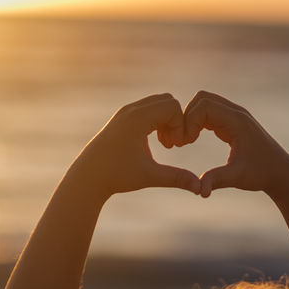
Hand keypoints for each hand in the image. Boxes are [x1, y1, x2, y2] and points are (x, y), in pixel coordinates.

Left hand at [70, 94, 201, 198]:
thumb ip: (177, 178)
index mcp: (138, 118)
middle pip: (167, 100)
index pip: (173, 107)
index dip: (181, 125)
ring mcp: (125, 112)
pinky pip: (148, 109)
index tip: (176, 147)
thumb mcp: (150, 176)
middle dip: (175, 120)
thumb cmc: (117, 176)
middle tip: (173, 145)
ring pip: (158, 104)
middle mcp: (131, 110)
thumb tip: (200, 188)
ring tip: (166, 145)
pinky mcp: (122, 118)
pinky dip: (157, 121)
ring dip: (166, 121)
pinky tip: (155, 143)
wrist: (88, 177)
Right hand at [180, 91, 288, 197]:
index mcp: (237, 121)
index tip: (184, 143)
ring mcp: (235, 115)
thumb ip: (217, 180)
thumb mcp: (237, 177)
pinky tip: (193, 139)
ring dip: (191, 117)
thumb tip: (199, 191)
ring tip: (185, 141)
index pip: (204, 106)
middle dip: (186, 116)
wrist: (280, 173)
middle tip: (181, 140)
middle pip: (202, 98)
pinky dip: (197, 121)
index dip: (189, 121)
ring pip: (205, 102)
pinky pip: (210, 112)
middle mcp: (236, 113)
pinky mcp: (233, 121)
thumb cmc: (261, 174)